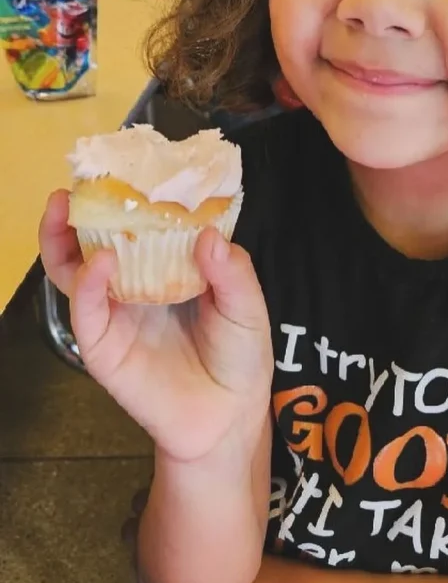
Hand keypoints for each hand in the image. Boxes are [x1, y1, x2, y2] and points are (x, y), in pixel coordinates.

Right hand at [39, 190, 273, 462]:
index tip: (129, 167)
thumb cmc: (240, 354)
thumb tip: (208, 234)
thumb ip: (232, 272)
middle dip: (81, 211)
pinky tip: (100, 262)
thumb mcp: (247, 306)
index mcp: (169, 268)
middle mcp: (136, 285)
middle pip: (95, 242)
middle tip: (78, 181)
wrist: (229, 415)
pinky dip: (88, 284)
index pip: (142, 226)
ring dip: (64, 239)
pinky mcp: (103, 347)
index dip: (131, 198)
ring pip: (75, 272)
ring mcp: (116, 314)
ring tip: (66, 208)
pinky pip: (86, 311)